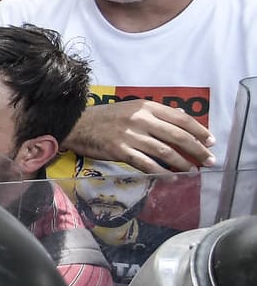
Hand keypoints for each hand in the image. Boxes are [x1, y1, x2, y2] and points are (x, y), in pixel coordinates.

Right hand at [66, 99, 213, 171]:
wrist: (75, 124)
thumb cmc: (105, 118)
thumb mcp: (131, 108)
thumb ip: (157, 114)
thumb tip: (183, 118)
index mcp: (145, 107)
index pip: (180, 118)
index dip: (199, 130)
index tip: (210, 142)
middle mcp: (140, 119)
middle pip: (177, 136)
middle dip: (197, 149)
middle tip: (209, 160)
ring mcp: (129, 135)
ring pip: (164, 151)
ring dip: (182, 163)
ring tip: (192, 170)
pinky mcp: (119, 150)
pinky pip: (145, 163)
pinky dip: (160, 172)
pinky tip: (170, 178)